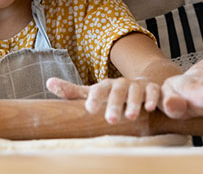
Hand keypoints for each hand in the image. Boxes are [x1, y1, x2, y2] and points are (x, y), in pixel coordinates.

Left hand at [46, 76, 161, 123]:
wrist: (140, 84)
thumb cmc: (112, 93)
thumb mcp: (93, 92)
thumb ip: (73, 91)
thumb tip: (48, 82)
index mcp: (106, 86)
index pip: (99, 89)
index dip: (94, 98)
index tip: (89, 109)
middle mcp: (121, 84)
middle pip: (117, 92)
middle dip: (114, 104)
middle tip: (111, 120)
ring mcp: (137, 86)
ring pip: (136, 91)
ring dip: (134, 103)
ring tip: (131, 117)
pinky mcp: (152, 89)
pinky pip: (153, 92)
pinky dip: (152, 98)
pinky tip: (150, 108)